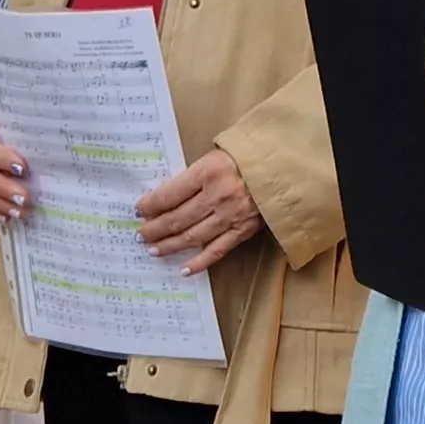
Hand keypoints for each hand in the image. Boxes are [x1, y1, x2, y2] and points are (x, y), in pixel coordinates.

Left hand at [136, 147, 265, 273]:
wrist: (284, 167)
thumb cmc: (249, 156)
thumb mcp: (217, 154)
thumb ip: (195, 174)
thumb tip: (168, 196)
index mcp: (208, 171)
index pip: (170, 193)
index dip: (151, 204)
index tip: (139, 209)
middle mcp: (217, 195)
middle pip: (177, 218)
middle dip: (155, 228)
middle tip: (140, 234)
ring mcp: (231, 216)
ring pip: (193, 236)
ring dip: (170, 245)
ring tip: (153, 249)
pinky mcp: (244, 230)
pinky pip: (217, 250)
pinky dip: (199, 261)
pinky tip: (184, 268)